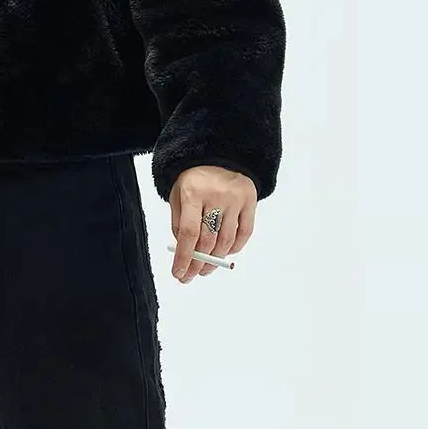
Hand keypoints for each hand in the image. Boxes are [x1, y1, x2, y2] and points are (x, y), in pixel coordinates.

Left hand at [168, 166, 256, 282]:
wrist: (218, 153)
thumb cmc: (194, 178)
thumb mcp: (178, 193)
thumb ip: (179, 222)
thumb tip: (184, 252)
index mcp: (192, 192)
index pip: (188, 233)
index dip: (184, 257)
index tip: (179, 274)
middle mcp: (215, 195)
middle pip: (208, 240)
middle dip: (198, 263)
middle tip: (191, 275)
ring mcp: (235, 198)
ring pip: (226, 240)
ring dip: (215, 260)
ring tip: (205, 269)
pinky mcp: (249, 200)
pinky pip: (244, 233)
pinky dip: (234, 248)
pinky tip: (224, 254)